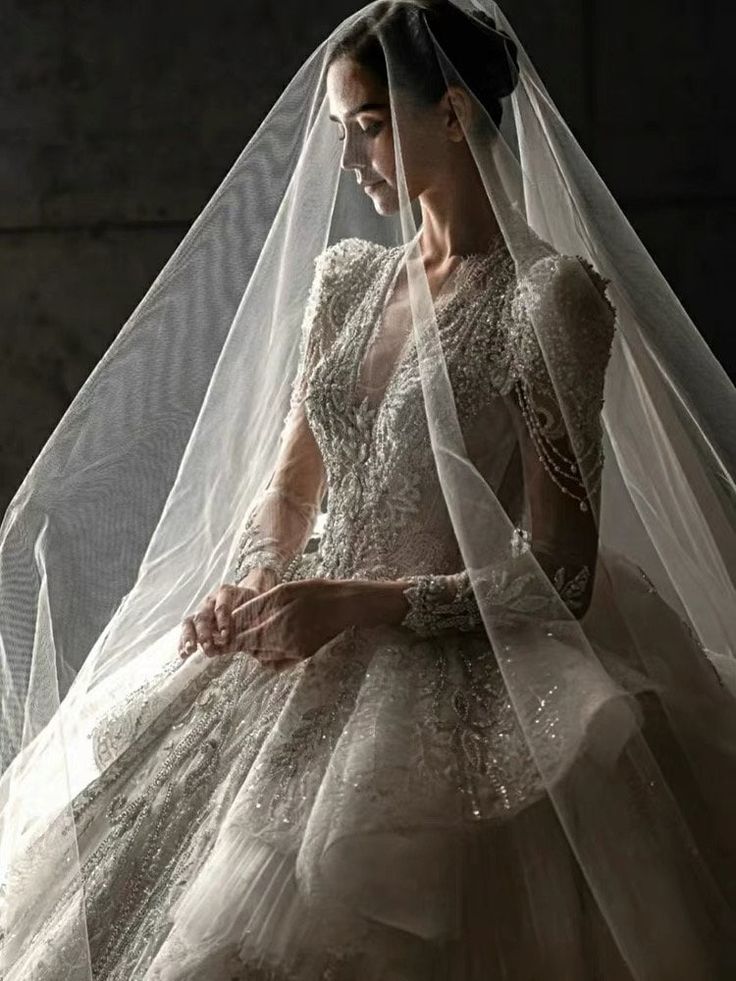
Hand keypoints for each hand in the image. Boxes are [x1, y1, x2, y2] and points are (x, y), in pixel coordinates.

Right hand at [178, 569, 278, 659]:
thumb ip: (258, 618)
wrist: (247, 599)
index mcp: (227, 592)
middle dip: (204, 632)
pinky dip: (183, 642)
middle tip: (208, 647)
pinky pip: (186, 631)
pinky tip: (183, 655)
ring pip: (190, 621)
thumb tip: (268, 637)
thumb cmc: (254, 605)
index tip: (226, 635)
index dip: (223, 618)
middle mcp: (211, 600)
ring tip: (189, 651)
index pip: (222, 603)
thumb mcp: (257, 606)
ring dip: (189, 637)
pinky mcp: (196, 622)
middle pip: (203, 614)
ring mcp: (202, 610)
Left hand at [230, 578, 359, 670]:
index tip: (217, 638)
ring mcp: (294, 652)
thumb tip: (233, 617)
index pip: (242, 638)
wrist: (346, 605)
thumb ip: (258, 606)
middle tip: (234, 632)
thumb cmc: (315, 592)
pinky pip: (276, 662)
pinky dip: (268, 654)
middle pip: (250, 649)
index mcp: (277, 624)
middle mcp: (284, 643)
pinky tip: (270, 641)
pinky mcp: (302, 656)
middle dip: (240, 641)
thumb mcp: (284, 591)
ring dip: (253, 647)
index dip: (227, 639)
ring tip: (257, 630)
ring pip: (262, 657)